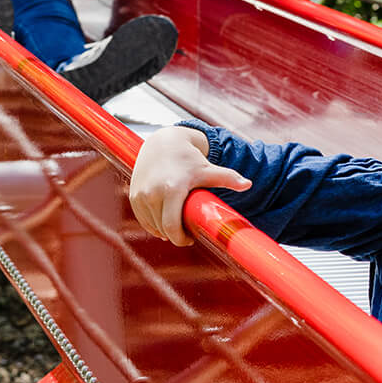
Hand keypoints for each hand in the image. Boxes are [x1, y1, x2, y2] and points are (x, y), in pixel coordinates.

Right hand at [129, 126, 250, 245]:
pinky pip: (143, 220)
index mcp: (172, 189)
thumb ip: (228, 177)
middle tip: (186, 233)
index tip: (190, 238)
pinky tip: (163, 221)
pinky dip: (153, 224)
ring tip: (176, 224)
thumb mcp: (208, 168)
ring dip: (164, 230)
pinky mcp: (134, 196)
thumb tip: (248, 184)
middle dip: (175, 235)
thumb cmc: (189, 159)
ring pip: (153, 226)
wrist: (162, 143)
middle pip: (163, 229)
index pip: (172, 227)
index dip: (181, 238)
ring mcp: (140, 195)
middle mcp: (152, 193)